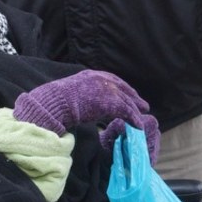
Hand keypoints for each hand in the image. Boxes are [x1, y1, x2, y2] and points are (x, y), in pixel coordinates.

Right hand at [14, 70, 158, 155]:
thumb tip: (85, 104)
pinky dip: (134, 118)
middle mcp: (103, 80)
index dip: (123, 89)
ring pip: (127, 101)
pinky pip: (127, 111)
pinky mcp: (112, 102)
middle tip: (143, 105)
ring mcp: (108, 90)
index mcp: (93, 75)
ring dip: (135, 110)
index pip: (113, 80)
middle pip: (123, 89)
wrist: (57, 102)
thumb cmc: (59, 101)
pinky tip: (137, 125)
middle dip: (134, 97)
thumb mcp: (73, 92)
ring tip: (142, 118)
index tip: (129, 94)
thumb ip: (82, 94)